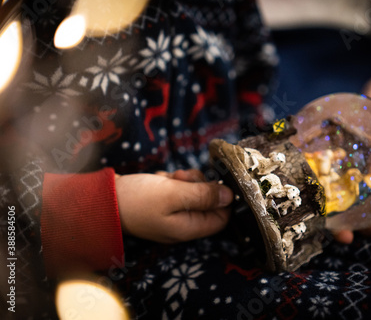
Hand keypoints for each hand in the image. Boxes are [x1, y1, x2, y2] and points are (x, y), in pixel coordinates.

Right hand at [115, 169, 232, 243]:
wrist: (102, 199)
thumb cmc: (137, 198)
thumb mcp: (173, 194)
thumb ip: (203, 195)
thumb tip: (230, 196)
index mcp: (187, 228)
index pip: (221, 219)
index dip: (221, 199)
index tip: (208, 182)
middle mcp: (182, 225)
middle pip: (207, 203)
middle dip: (198, 185)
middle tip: (182, 178)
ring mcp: (171, 214)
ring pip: (193, 192)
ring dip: (185, 180)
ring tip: (169, 178)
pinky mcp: (162, 204)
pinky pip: (177, 189)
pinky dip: (172, 181)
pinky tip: (160, 180)